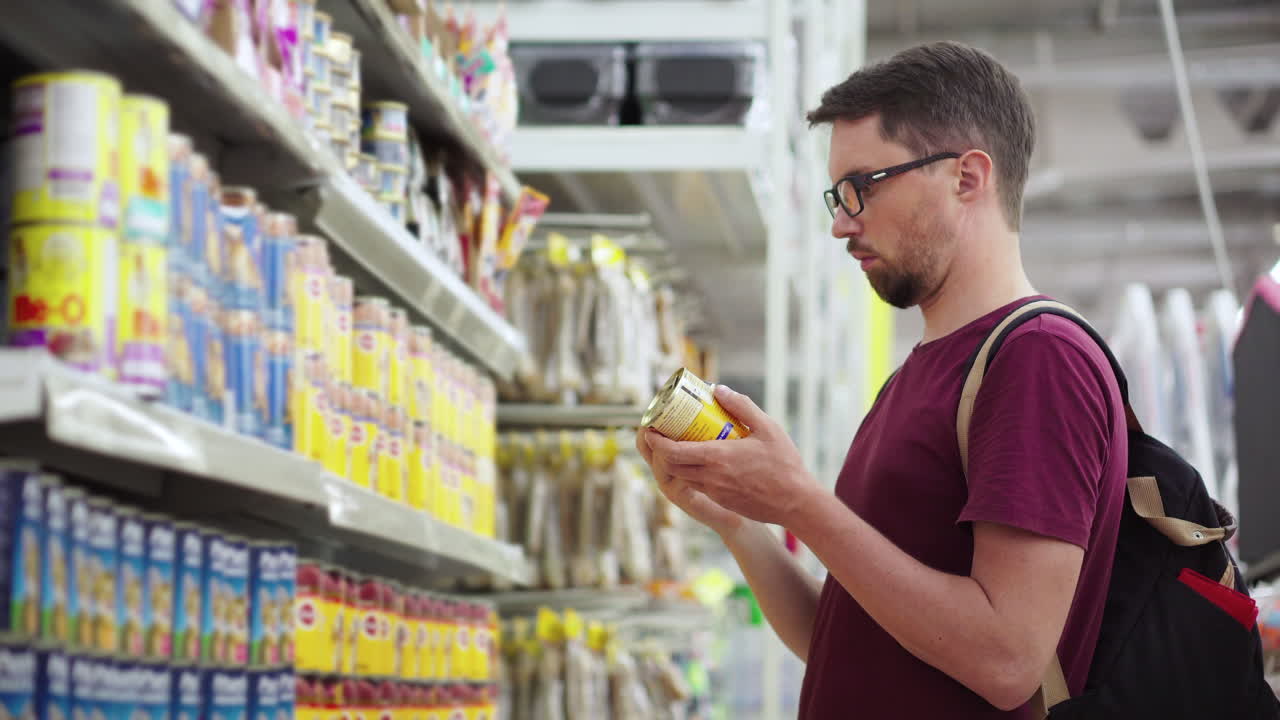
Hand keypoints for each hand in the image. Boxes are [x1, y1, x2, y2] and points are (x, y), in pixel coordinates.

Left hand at [639, 386, 818, 528]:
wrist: (796, 503)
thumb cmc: (784, 464)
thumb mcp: (768, 427)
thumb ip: (742, 406)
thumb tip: (718, 389)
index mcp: (717, 458)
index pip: (672, 452)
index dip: (655, 441)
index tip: (650, 428)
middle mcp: (710, 477)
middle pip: (670, 466)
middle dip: (660, 450)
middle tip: (661, 432)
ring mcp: (715, 492)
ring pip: (683, 477)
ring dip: (675, 462)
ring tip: (679, 442)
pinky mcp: (722, 500)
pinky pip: (698, 485)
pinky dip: (692, 471)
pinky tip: (702, 459)